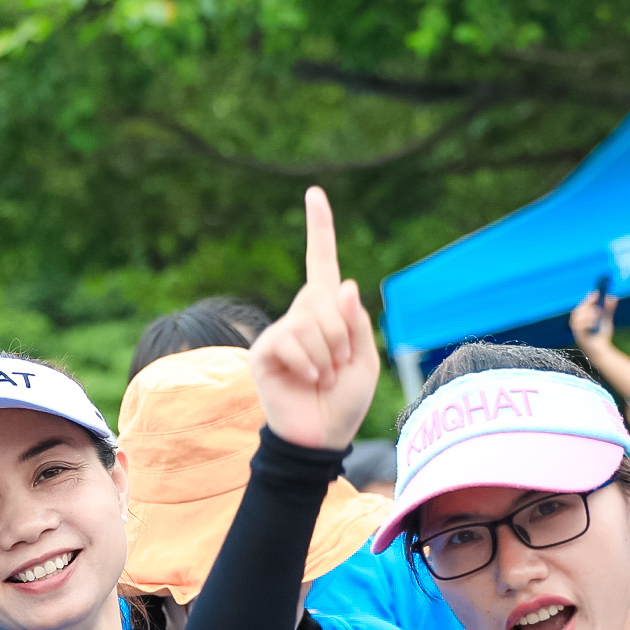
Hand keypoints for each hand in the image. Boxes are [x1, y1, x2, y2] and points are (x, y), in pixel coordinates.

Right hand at [250, 187, 379, 449]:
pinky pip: (292, 341)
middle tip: (338, 367)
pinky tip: (306, 381)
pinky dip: (309, 365)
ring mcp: (280, 332)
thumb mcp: (365, 358)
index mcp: (326, 311)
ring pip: (311, 323)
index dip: (319, 228)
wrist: (322, 437)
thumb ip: (357, 322)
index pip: (321, 262)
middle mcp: (300, 315)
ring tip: (322, 378)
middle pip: (326, 300)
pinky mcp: (264, 352)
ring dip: (327, 356)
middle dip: (343, 337)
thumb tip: (343, 282)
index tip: (315, 193)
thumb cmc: (345, 399)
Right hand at [568, 288, 615, 355]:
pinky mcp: (579, 335)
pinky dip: (587, 322)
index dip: (589, 298)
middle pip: (578, 309)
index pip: (583, 305)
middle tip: (597, 301)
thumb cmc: (601, 335)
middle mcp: (577, 322)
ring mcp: (577, 329)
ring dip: (588, 313)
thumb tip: (612, 297)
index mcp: (582, 317)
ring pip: (577, 316)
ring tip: (597, 314)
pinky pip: (579, 326)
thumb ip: (609, 308)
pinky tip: (594, 322)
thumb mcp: (606, 319)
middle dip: (588, 304)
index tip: (597, 293)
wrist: (601, 350)